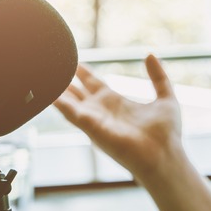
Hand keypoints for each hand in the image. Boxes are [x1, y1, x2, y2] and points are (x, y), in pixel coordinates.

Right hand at [52, 55, 181, 179]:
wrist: (165, 156)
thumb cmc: (167, 135)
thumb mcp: (165, 97)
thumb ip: (158, 77)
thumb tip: (149, 54)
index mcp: (116, 103)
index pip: (94, 85)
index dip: (84, 73)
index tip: (74, 62)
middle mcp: (102, 112)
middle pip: (77, 93)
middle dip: (64, 81)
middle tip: (52, 66)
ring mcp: (95, 120)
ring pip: (69, 103)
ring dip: (57, 91)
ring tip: (43, 77)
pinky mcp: (92, 127)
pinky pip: (70, 113)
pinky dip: (58, 103)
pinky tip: (48, 93)